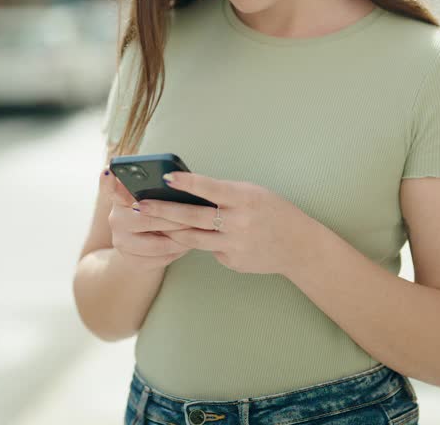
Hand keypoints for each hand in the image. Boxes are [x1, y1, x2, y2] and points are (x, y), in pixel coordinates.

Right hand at [103, 169, 193, 272]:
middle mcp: (115, 218)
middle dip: (175, 218)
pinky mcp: (130, 259)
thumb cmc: (155, 216)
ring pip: (157, 243)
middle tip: (196, 214)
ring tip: (197, 231)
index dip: (108, 181)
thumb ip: (156, 190)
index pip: (110, 187)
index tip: (107, 172)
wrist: (143, 250)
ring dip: (180, 238)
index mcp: (120, 198)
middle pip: (146, 218)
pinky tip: (187, 244)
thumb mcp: (153, 200)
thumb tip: (174, 180)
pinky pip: (160, 258)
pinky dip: (177, 251)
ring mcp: (121, 241)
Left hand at [135, 172, 318, 276]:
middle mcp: (239, 223)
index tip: (166, 177)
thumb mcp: (253, 193)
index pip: (211, 188)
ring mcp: (235, 245)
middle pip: (194, 217)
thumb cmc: (273, 212)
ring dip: (171, 230)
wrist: (298, 246)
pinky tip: (202, 237)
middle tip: (141, 205)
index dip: (187, 183)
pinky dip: (202, 242)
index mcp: (245, 199)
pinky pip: (210, 250)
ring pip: (194, 238)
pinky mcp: (232, 262)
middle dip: (164, 211)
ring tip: (151, 222)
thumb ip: (224, 193)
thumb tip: (189, 190)